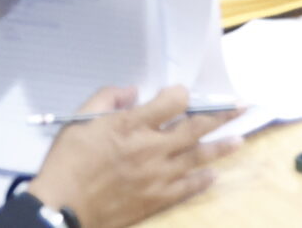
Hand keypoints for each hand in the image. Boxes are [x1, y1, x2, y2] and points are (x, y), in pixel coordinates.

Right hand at [27, 86, 242, 227]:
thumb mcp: (79, 120)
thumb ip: (107, 99)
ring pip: (198, 157)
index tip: (180, 94)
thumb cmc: (67, 163)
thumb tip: (133, 92)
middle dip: (221, 115)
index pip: (173, 101)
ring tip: (240, 139)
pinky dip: (202, 180)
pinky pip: (187, 188)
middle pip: (195, 127)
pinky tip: (214, 175)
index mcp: (132, 125)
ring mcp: (157, 176)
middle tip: (241, 107)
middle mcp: (151, 148)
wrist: (60, 208)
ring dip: (221, 147)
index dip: (180, 94)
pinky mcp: (155, 199)